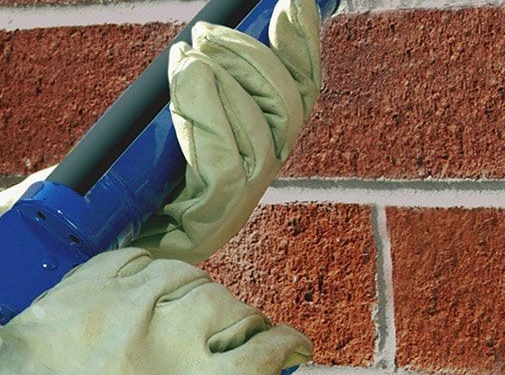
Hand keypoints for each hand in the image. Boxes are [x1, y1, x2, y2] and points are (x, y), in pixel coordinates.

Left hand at [0, 248, 311, 374]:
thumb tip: (248, 365)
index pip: (259, 355)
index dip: (285, 345)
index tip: (294, 344)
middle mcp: (161, 340)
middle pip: (230, 310)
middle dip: (241, 320)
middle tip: (239, 331)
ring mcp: (126, 304)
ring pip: (191, 277)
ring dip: (192, 294)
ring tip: (180, 314)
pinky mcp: (92, 282)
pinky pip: (138, 259)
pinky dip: (145, 271)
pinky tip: (141, 288)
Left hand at [133, 0, 320, 263]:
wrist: (75, 228)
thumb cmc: (117, 159)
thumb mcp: (164, 102)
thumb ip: (199, 73)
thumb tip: (212, 26)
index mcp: (258, 136)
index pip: (302, 90)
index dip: (304, 44)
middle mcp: (258, 171)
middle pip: (291, 111)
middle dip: (254, 59)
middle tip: (205, 32)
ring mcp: (234, 205)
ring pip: (263, 139)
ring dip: (228, 87)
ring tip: (185, 58)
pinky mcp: (204, 228)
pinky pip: (226, 169)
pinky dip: (211, 119)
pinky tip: (187, 86)